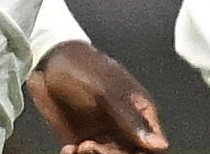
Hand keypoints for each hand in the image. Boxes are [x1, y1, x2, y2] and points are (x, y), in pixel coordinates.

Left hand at [24, 40, 167, 153]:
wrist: (49, 63)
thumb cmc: (84, 67)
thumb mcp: (109, 92)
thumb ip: (132, 119)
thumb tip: (160, 144)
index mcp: (142, 113)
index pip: (153, 146)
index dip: (140, 153)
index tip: (119, 149)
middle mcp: (127, 129)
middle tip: (91, 145)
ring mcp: (106, 137)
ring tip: (79, 146)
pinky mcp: (85, 143)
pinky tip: (70, 148)